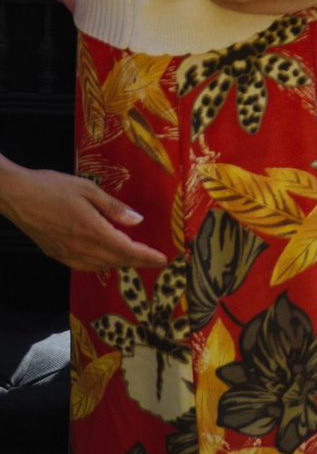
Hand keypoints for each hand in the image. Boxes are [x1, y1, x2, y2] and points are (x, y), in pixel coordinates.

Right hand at [0, 161, 167, 271]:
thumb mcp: (88, 190)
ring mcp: (64, 253)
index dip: (146, 256)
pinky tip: (104, 259)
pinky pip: (82, 265)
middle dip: (137, 262)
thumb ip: (113, 207)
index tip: (163, 260)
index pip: (125, 250)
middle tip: (154, 261)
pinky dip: (99, 265)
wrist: (16, 195)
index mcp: (91, 231)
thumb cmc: (52, 187)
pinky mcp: (54, 253)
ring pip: (98, 266)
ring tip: (134, 259)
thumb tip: (137, 221)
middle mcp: (79, 247)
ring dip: (119, 264)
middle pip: (114, 260)